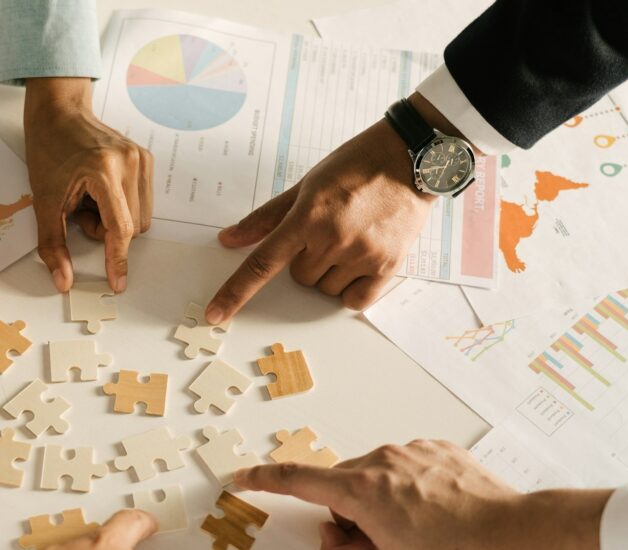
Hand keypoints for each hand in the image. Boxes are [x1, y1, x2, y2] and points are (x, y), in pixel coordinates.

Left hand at [24, 77, 152, 293]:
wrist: (58, 112)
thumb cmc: (48, 150)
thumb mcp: (44, 201)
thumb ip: (53, 244)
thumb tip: (63, 280)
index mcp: (103, 170)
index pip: (120, 228)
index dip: (117, 259)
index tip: (117, 282)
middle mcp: (129, 163)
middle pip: (132, 227)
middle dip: (106, 232)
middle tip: (80, 211)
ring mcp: (141, 159)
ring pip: (140, 218)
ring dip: (115, 221)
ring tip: (91, 200)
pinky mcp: (146, 159)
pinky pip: (142, 202)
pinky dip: (122, 207)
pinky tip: (102, 192)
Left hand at [205, 94, 459, 322]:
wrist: (411, 157)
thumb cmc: (355, 167)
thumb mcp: (305, 185)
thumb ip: (266, 218)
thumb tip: (228, 240)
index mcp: (307, 217)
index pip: (262, 264)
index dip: (235, 292)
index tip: (215, 314)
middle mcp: (333, 239)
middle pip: (299, 278)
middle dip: (306, 259)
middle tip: (328, 230)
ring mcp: (362, 255)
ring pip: (324, 290)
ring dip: (329, 273)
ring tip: (350, 238)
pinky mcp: (388, 266)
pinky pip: (353, 300)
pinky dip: (351, 289)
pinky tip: (362, 259)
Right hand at [235, 440, 613, 549]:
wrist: (516, 538)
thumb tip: (331, 541)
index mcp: (360, 490)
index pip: (297, 480)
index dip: (264, 479)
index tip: (243, 476)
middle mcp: (382, 460)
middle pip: (342, 486)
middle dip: (349, 516)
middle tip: (382, 549)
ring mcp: (413, 451)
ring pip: (375, 477)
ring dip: (381, 504)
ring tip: (421, 535)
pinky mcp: (439, 450)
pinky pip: (406, 469)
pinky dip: (409, 492)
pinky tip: (437, 517)